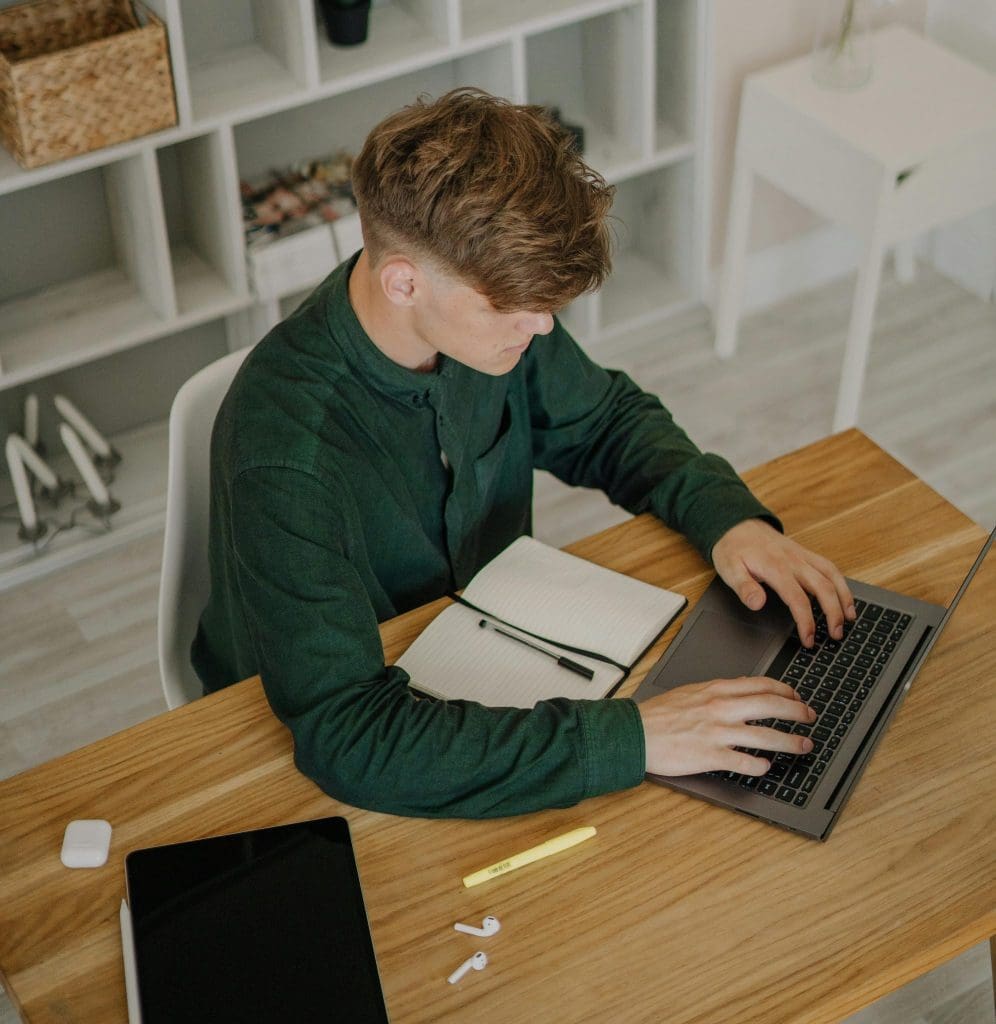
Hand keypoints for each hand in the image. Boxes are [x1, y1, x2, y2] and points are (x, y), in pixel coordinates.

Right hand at [638, 677, 816, 775]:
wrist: (635, 732)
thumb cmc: (658, 714)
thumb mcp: (690, 692)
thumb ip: (717, 691)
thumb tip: (741, 689)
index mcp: (715, 690)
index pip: (760, 684)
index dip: (785, 690)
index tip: (796, 696)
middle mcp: (720, 708)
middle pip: (770, 705)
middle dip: (797, 711)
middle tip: (810, 717)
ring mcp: (717, 732)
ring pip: (765, 735)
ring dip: (790, 741)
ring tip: (804, 745)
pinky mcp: (711, 755)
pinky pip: (745, 761)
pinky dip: (761, 765)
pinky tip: (767, 767)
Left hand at [712, 518, 855, 646]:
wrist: (738, 524)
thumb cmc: (733, 549)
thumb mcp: (729, 570)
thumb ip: (744, 587)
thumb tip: (757, 604)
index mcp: (775, 568)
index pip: (798, 599)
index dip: (806, 622)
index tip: (809, 640)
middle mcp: (794, 561)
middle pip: (824, 587)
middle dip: (834, 613)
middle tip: (836, 635)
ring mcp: (802, 556)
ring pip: (832, 575)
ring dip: (845, 597)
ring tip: (850, 618)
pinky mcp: (805, 553)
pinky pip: (829, 567)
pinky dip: (841, 582)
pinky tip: (844, 596)